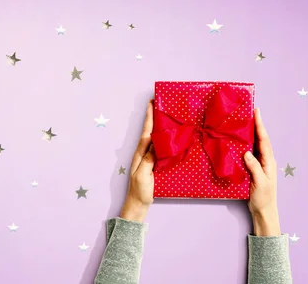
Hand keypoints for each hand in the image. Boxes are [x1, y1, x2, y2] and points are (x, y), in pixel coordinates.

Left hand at [120, 100, 155, 222]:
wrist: (138, 205)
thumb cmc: (140, 191)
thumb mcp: (143, 175)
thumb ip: (149, 159)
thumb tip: (157, 143)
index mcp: (140, 154)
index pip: (146, 132)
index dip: (149, 118)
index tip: (151, 103)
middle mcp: (143, 154)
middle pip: (150, 132)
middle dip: (154, 118)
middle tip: (161, 105)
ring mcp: (148, 159)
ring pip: (155, 139)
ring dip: (159, 127)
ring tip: (166, 116)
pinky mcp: (153, 165)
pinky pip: (159, 148)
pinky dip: (163, 140)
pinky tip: (169, 138)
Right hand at [243, 108, 280, 235]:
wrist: (264, 211)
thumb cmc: (264, 198)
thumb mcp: (259, 183)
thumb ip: (254, 167)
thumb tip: (246, 152)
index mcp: (269, 161)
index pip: (264, 140)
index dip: (260, 125)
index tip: (257, 112)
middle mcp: (265, 160)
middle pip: (260, 139)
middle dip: (256, 125)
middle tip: (250, 111)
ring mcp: (260, 164)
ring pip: (254, 145)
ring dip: (250, 133)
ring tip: (244, 121)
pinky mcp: (253, 169)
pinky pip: (249, 153)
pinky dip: (245, 145)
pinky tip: (239, 140)